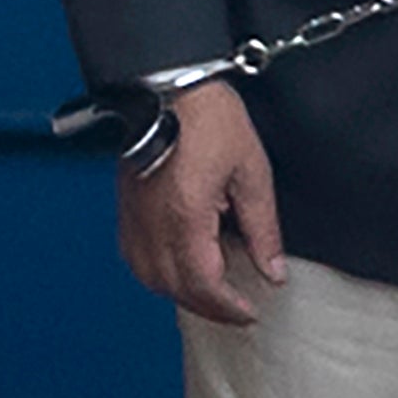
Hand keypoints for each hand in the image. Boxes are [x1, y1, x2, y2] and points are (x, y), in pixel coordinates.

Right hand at [115, 81, 285, 325]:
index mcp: (186, 216)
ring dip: (180, 294)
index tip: (249, 312)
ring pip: (150, 278)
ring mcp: (134, 216)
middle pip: (175, 289)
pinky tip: (177, 268)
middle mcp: (153, 224)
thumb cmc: (209, 117)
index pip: (204, 284)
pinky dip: (156, 274)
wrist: (169, 84)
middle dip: (208, 307)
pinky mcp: (125, 207)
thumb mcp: (252, 170)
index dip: (228, 307)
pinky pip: (134, 258)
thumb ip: (262, 228)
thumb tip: (272, 271)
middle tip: (236, 309)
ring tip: (210, 293)